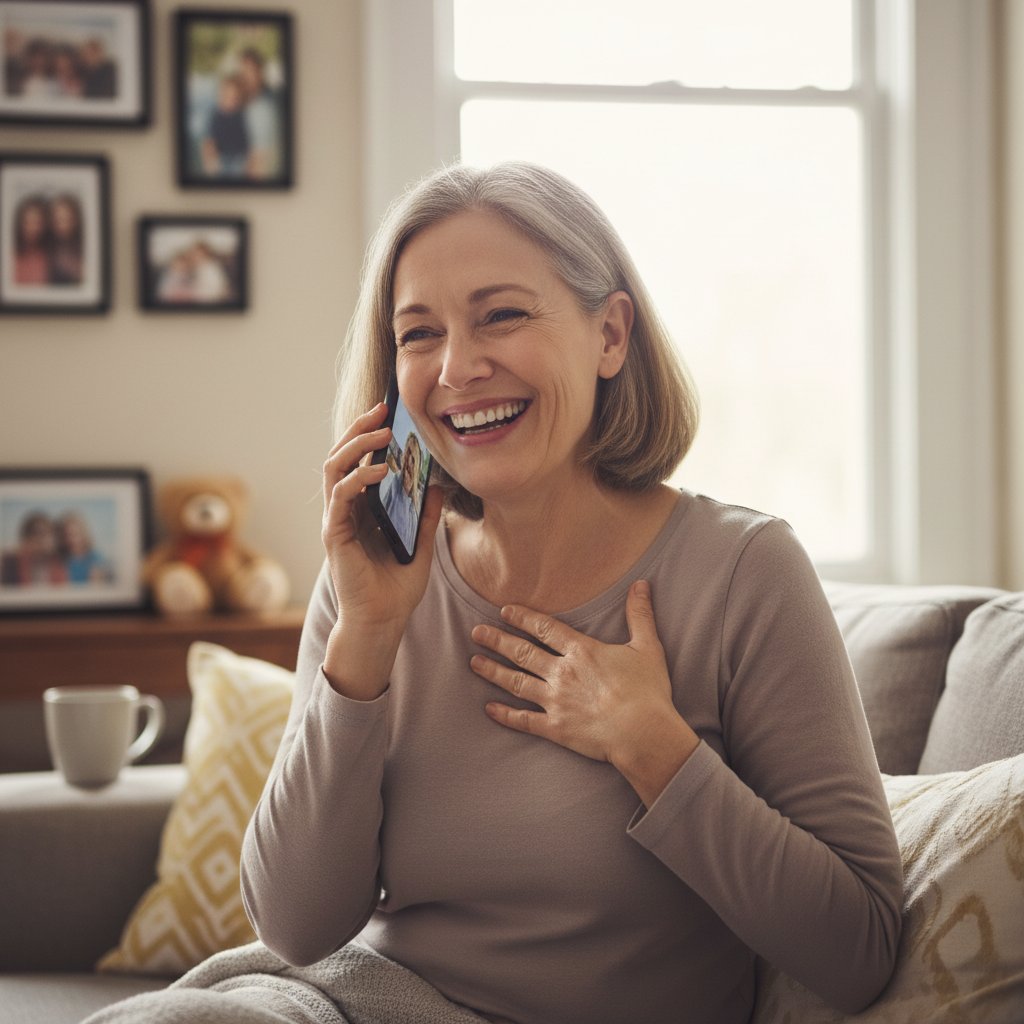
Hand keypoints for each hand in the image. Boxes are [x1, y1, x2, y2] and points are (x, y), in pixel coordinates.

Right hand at [321, 402, 442, 698]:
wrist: (382, 623)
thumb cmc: (396, 589)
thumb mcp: (421, 546)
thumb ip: (427, 517)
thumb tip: (440, 486)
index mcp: (360, 511)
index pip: (357, 463)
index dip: (368, 437)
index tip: (389, 415)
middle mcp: (343, 511)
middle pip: (341, 458)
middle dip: (359, 430)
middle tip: (381, 410)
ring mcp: (336, 522)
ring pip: (334, 470)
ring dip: (355, 446)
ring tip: (379, 432)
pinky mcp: (335, 536)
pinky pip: (340, 498)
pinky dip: (357, 478)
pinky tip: (380, 471)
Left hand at [470, 580, 698, 803]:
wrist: (642, 733)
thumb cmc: (647, 691)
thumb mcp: (648, 647)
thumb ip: (640, 614)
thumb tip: (641, 584)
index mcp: (581, 651)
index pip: (545, 628)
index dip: (523, 618)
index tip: (504, 611)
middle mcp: (562, 672)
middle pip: (522, 652)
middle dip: (497, 640)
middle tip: (476, 632)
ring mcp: (555, 701)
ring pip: (516, 682)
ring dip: (494, 671)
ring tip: (474, 662)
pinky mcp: (555, 728)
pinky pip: (523, 720)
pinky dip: (504, 714)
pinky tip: (489, 709)